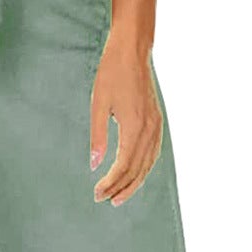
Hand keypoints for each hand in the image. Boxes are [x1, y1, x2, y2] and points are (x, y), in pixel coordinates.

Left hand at [90, 32, 162, 205]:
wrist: (133, 51)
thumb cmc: (112, 74)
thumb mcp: (98, 104)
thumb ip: (98, 136)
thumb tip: (94, 165)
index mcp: (134, 126)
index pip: (123, 165)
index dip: (110, 183)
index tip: (97, 193)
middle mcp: (149, 129)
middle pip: (137, 169)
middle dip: (120, 188)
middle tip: (103, 200)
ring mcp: (156, 125)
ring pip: (148, 164)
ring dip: (134, 182)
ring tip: (119, 197)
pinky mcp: (157, 121)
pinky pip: (153, 152)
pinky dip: (144, 168)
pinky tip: (135, 175)